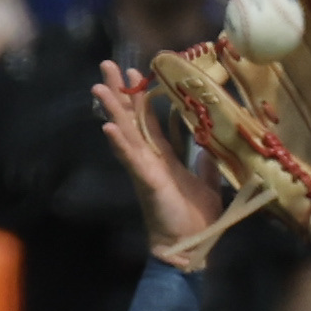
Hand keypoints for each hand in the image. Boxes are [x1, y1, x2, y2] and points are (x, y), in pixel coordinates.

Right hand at [92, 59, 222, 252]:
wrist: (190, 246)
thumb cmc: (198, 218)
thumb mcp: (209, 182)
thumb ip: (207, 161)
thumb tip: (212, 142)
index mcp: (165, 157)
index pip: (150, 120)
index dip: (143, 96)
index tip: (137, 73)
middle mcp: (151, 159)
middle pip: (131, 119)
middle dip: (120, 92)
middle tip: (108, 65)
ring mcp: (145, 169)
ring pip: (125, 133)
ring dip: (112, 109)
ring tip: (98, 87)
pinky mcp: (146, 181)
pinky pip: (130, 159)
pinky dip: (119, 143)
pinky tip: (107, 127)